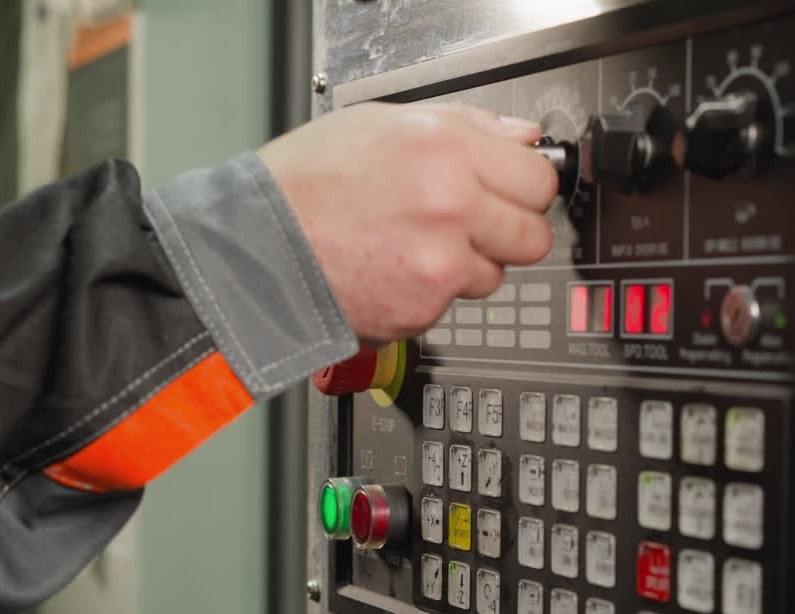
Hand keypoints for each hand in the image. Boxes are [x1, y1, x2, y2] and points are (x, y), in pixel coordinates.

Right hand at [258, 102, 556, 344]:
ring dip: (470, 265)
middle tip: (474, 224)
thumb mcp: (379, 123)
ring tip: (418, 246)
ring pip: (496, 274)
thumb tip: (521, 136)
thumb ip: (464, 125)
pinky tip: (394, 270)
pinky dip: (431, 292)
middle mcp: (451, 205)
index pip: (538, 178)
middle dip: (509, 231)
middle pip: (533, 235)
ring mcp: (440, 264)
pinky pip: (453, 303)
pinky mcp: (424, 309)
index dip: (524, 185)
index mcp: (445, 149)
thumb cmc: (303, 184)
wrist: (256, 250)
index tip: (513, 190)